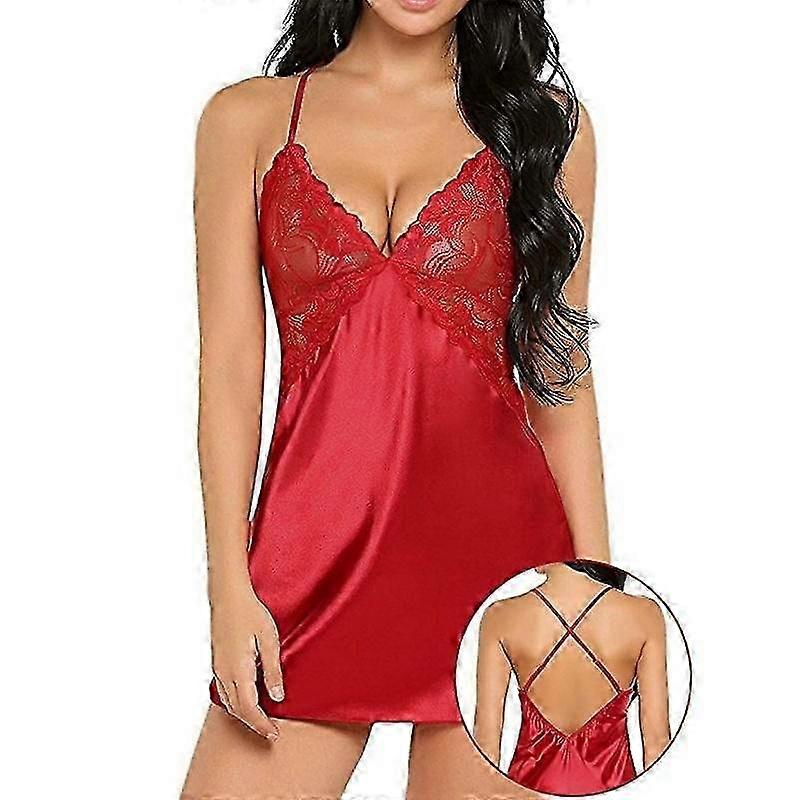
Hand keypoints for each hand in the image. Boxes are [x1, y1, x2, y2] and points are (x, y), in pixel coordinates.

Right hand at [210, 586, 283, 738]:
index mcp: (238, 670)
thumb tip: (276, 697)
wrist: (228, 595)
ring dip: (243, 714)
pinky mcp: (217, 661)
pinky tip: (245, 699)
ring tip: (260, 720)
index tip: (274, 733)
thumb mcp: (270, 640)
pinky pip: (223, 691)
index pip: (248, 708)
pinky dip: (235, 702)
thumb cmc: (251, 613)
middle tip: (270, 732)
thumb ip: (272, 671)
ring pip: (228, 702)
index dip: (261, 724)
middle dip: (253, 724)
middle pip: (236, 709)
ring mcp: (218, 667)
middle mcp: (224, 672)